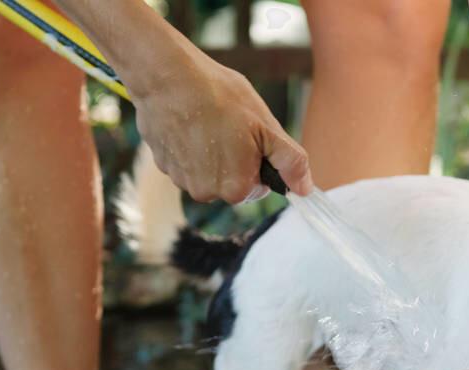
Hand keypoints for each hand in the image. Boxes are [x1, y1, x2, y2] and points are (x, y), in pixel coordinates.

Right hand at [52, 0, 313, 203]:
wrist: (167, 76)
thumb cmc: (220, 97)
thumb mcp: (266, 126)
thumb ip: (290, 162)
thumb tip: (305, 190)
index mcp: (236, 189)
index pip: (258, 186)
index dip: (258, 160)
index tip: (250, 136)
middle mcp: (207, 193)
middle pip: (231, 182)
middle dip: (235, 158)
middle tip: (229, 125)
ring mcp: (181, 180)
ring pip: (207, 172)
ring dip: (211, 153)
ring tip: (207, 121)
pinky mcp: (162, 165)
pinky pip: (185, 162)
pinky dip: (189, 146)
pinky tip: (189, 122)